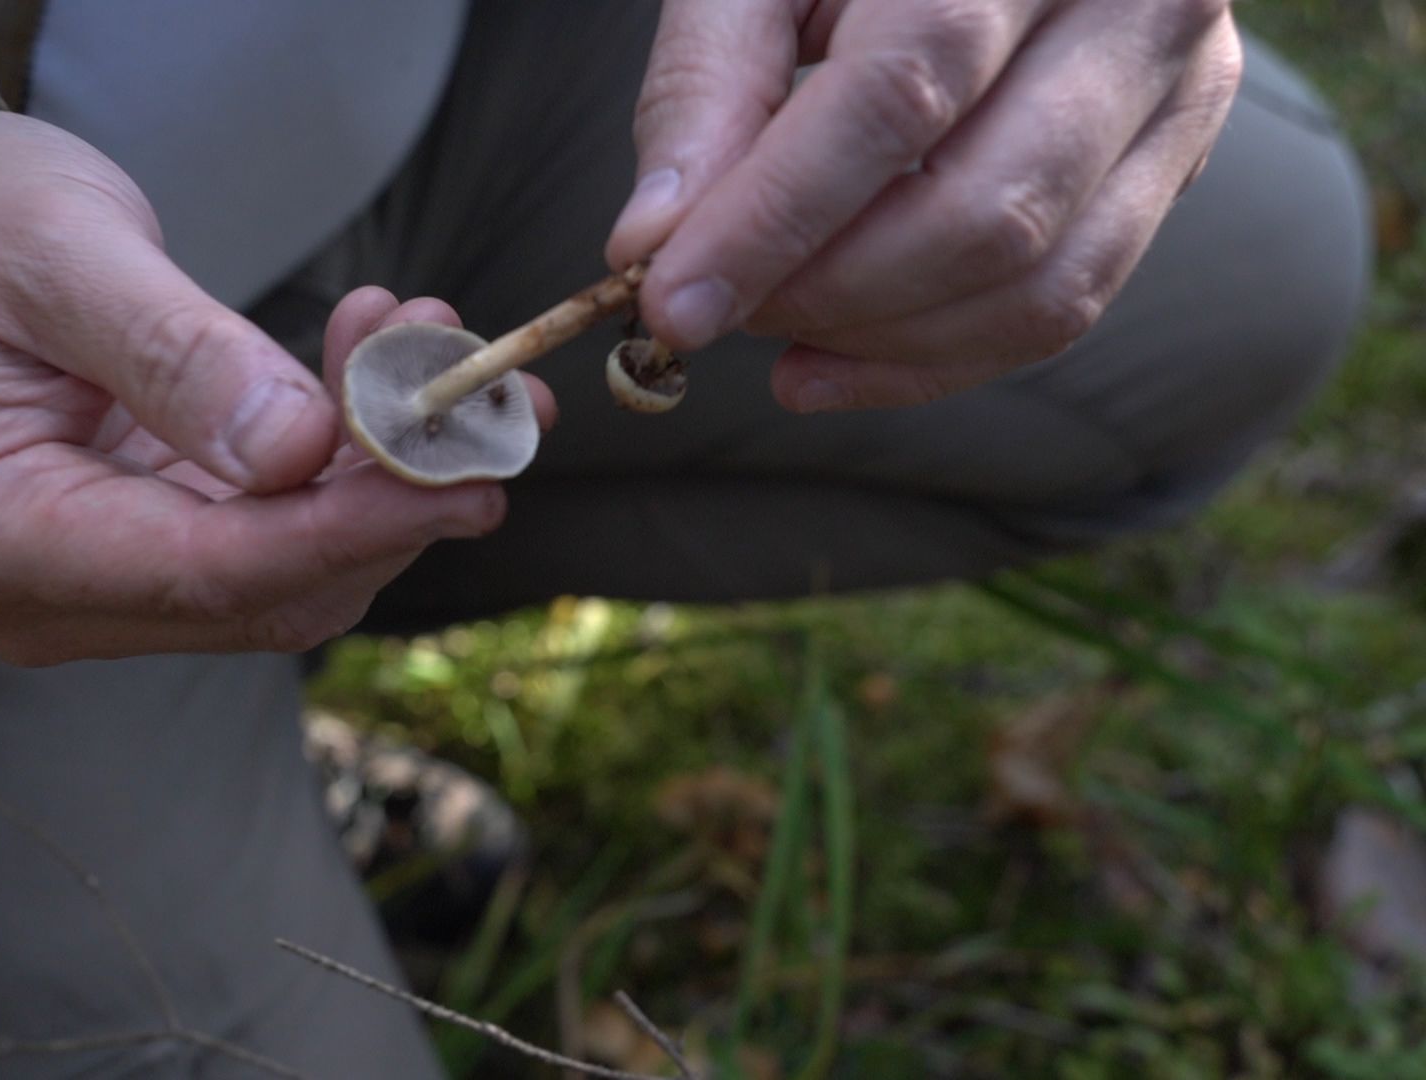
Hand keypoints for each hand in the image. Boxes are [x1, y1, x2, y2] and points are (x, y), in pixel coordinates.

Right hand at [0, 111, 549, 663]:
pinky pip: (266, 533)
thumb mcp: (62, 254)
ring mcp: (90, 581)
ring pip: (282, 573)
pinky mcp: (138, 547)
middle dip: (389, 506)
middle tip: (484, 394)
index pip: (205, 571)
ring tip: (429, 346)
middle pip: (261, 592)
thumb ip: (176, 356)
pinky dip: (339, 468)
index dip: (348, 529)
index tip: (464, 476)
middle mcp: (39, 590)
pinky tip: (374, 370)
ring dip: (378, 482)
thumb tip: (300, 452)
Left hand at [608, 0, 1241, 411]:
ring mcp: (1179, 89)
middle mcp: (1136, 4)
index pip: (899, 97)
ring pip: (1040, 283)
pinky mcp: (1176, 159)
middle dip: (824, 294)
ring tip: (767, 330)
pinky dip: (936, 358)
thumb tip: (654, 241)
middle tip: (710, 309)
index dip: (777, 218)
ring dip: (879, 343)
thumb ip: (708, 84)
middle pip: (983, 213)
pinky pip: (1066, 303)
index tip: (672, 302)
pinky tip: (828, 359)